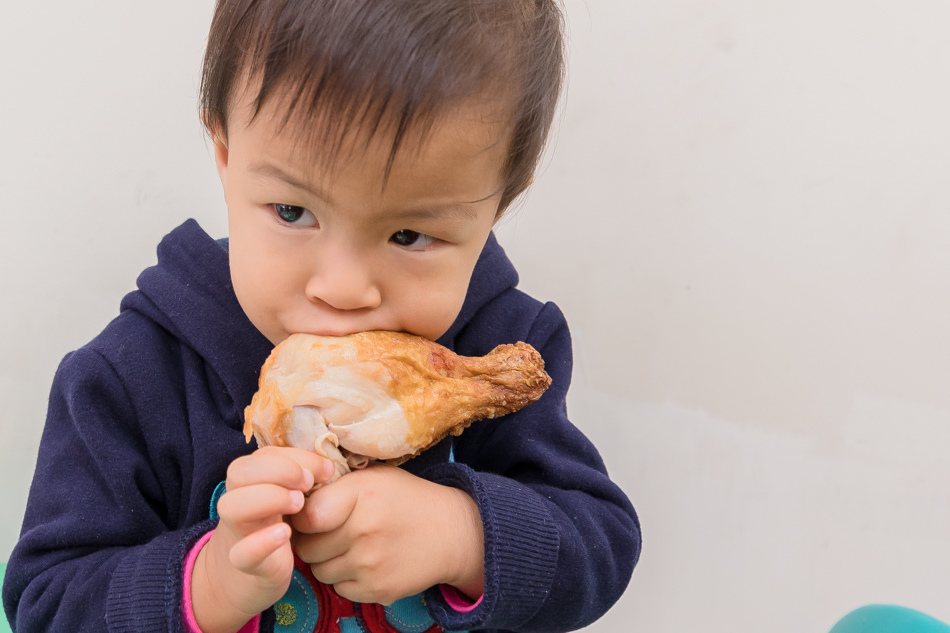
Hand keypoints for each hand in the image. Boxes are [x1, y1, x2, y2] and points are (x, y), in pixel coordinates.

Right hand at [191, 446, 335, 632]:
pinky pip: (241, 553)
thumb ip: (305, 477)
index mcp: (251, 480)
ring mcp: (238, 532)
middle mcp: (239, 500)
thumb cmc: (281, 524)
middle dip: (278, 471)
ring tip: (298, 504)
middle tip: (307, 485)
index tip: (325, 471)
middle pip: (238, 471)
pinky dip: (261, 542)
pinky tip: (285, 534)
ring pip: (231, 506)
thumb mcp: (292, 496)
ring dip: (268, 498)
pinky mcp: (245, 564)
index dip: (295, 457)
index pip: (262, 455)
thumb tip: (328, 467)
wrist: (256, 572)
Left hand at [290, 465, 484, 604]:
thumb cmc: (406, 499)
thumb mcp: (374, 478)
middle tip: (328, 532)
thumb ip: (334, 486)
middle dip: (311, 540)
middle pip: (307, 547)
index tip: (310, 514)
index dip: (301, 516)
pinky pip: (339, 588)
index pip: (306, 516)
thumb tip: (290, 501)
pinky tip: (364, 562)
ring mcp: (371, 564)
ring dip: (326, 561)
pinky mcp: (378, 590)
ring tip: (348, 545)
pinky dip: (345, 578)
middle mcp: (365, 530)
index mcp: (363, 494)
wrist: (451, 532)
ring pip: (319, 571)